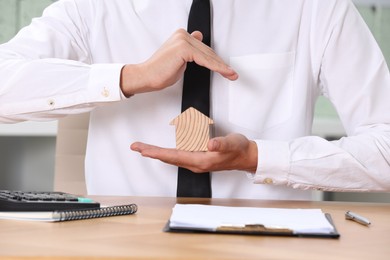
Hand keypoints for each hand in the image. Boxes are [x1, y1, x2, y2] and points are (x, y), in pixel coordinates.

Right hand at [120, 29, 237, 95]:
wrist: (146, 76)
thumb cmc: (160, 72)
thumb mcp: (180, 60)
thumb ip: (191, 52)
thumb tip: (199, 38)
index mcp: (181, 35)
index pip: (203, 49)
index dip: (215, 60)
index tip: (226, 69)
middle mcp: (182, 35)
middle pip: (208, 52)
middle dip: (221, 64)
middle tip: (231, 74)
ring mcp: (183, 40)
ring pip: (208, 56)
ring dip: (222, 67)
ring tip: (231, 75)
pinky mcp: (184, 48)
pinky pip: (204, 60)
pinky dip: (216, 68)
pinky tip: (224, 72)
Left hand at [130, 133, 257, 172]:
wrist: (246, 157)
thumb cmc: (239, 150)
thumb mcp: (231, 143)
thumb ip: (221, 144)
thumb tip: (210, 144)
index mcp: (201, 160)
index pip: (173, 156)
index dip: (157, 152)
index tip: (143, 149)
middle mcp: (196, 163)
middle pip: (168, 158)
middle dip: (151, 152)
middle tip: (136, 147)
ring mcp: (196, 162)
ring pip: (172, 158)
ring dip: (157, 153)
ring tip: (144, 148)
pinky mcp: (198, 158)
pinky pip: (178, 156)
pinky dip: (167, 153)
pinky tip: (162, 151)